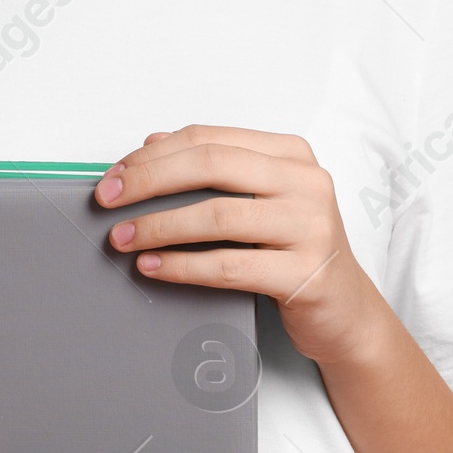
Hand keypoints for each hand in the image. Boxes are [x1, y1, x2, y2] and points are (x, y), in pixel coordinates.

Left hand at [96, 126, 389, 370]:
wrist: (346, 313)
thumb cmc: (294, 252)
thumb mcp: (259, 202)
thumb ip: (215, 171)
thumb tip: (151, 145)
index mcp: (291, 154)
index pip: (208, 139)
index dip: (153, 155)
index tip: (113, 175)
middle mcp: (306, 182)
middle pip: (211, 166)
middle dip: (148, 181)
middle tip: (107, 200)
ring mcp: (311, 227)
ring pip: (217, 216)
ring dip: (158, 226)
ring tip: (122, 238)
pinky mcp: (306, 274)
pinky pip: (229, 266)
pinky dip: (182, 266)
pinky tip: (151, 266)